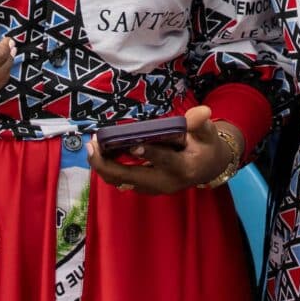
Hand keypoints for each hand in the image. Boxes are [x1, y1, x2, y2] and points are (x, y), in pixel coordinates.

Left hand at [88, 105, 239, 193]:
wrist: (207, 168)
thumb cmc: (205, 147)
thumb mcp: (207, 133)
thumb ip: (200, 123)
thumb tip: (202, 111)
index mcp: (183, 168)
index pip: (165, 160)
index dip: (149, 153)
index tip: (133, 145)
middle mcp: (165, 182)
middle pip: (130, 178)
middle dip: (107, 164)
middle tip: (93, 144)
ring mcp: (153, 188)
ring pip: (121, 181)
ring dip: (103, 166)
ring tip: (92, 146)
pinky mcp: (145, 187)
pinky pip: (121, 180)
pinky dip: (108, 168)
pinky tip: (99, 152)